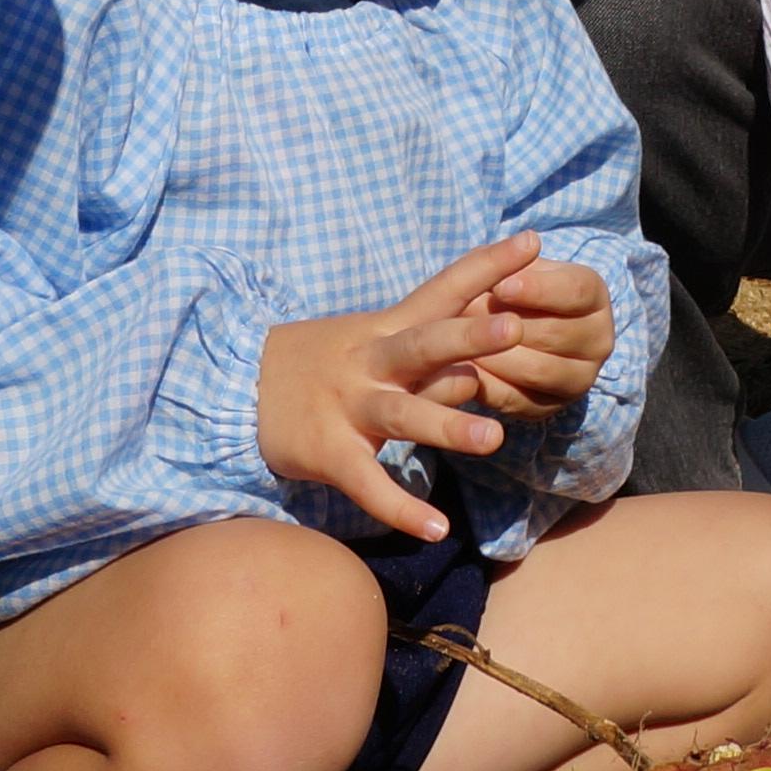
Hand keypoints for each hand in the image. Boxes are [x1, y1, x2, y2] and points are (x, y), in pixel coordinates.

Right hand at [260, 237, 524, 540]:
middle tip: (515, 327)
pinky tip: (437, 530)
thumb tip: (492, 343)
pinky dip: (401, 508)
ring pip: (402, 416)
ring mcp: (348, 408)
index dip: (487, 266)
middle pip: (423, 345)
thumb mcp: (372, 339)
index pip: (442, 290)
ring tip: (495, 440)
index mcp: (386, 329)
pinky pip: (368, 485)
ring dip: (447, 427)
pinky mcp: (329, 454)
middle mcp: (370, 363)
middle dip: (468, 337)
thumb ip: (428, 344)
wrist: (238, 387)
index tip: (533, 240)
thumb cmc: (323, 362)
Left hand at [457, 250, 614, 422]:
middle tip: (464, 317)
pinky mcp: (552, 408)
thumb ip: (508, 264)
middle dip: (507, 325)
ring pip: (539, 371)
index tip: (501, 286)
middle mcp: (598, 340)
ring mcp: (579, 379)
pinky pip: (520, 402)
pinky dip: (489, 387)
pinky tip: (461, 373)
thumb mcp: (512, 267)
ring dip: (495, 356)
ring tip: (458, 344)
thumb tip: (508, 266)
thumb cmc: (511, 288)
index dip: (539, 290)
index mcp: (594, 297)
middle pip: (557, 334)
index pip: (576, 291)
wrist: (507, 328)